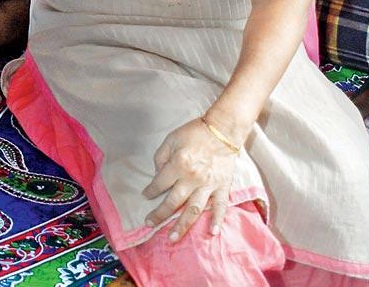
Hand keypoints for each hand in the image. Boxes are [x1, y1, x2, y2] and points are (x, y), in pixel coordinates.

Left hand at [140, 117, 238, 240]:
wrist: (223, 130)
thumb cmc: (195, 133)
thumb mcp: (171, 139)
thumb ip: (161, 157)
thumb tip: (158, 174)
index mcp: (179, 165)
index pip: (160, 184)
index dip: (150, 191)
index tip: (145, 196)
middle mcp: (192, 178)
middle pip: (173, 202)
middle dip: (159, 214)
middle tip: (149, 224)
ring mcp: (209, 185)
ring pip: (193, 210)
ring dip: (182, 225)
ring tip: (172, 238)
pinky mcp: (223, 187)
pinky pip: (220, 206)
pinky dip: (217, 220)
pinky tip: (212, 233)